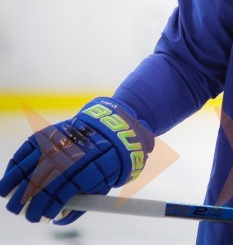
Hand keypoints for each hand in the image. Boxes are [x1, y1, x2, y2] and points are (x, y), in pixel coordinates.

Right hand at [0, 97, 152, 223]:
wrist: (110, 127)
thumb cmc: (105, 162)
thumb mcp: (102, 184)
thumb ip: (82, 204)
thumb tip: (58, 219)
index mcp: (83, 173)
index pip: (56, 198)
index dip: (43, 211)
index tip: (40, 218)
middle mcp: (66, 159)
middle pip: (38, 186)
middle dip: (26, 204)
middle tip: (23, 213)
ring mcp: (53, 145)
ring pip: (25, 170)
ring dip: (13, 189)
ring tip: (10, 201)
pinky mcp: (45, 135)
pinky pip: (22, 154)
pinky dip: (13, 169)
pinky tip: (9, 182)